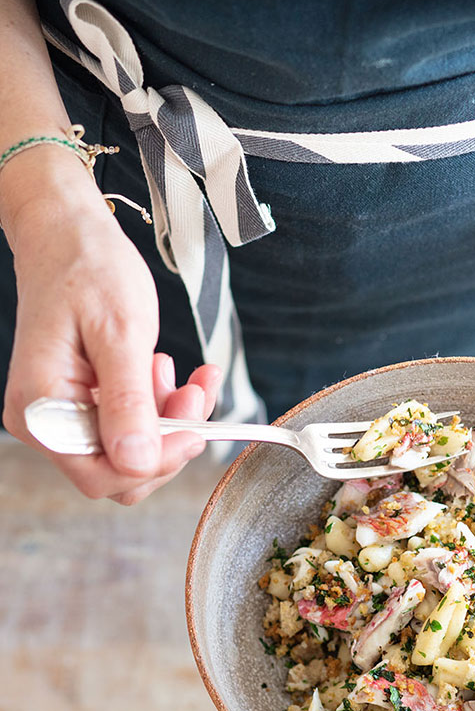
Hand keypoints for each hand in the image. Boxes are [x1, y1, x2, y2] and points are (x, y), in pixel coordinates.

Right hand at [1, 148, 217, 503]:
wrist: (67, 235)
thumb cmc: (87, 269)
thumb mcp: (121, 332)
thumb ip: (128, 401)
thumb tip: (137, 462)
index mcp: (42, 409)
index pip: (101, 474)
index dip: (155, 461)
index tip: (195, 428)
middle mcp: (44, 422)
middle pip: (118, 471)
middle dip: (168, 439)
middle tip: (196, 393)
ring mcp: (61, 415)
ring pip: (129, 451)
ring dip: (169, 422)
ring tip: (185, 377)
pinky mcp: (80, 404)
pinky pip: (127, 426)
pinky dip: (158, 407)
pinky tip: (169, 373)